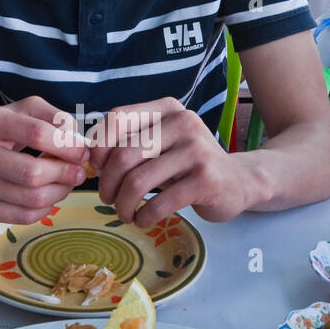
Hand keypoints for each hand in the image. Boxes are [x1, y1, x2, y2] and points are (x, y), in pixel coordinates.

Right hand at [0, 96, 89, 222]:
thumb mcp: (16, 112)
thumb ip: (50, 117)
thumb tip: (77, 140)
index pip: (37, 133)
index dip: (68, 146)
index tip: (82, 152)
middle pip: (33, 173)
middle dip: (65, 174)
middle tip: (78, 172)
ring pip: (30, 199)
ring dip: (59, 193)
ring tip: (65, 184)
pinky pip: (22, 216)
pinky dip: (44, 208)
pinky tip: (47, 198)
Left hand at [89, 97, 267, 224]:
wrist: (239, 181)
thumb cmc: (189, 164)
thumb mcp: (163, 143)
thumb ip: (132, 142)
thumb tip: (89, 159)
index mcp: (166, 109)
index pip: (116, 118)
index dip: (99, 147)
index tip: (97, 169)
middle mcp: (183, 123)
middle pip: (123, 155)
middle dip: (108, 184)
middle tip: (108, 199)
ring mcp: (196, 151)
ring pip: (138, 181)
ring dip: (123, 205)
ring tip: (124, 213)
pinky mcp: (205, 180)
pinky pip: (159, 202)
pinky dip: (144, 216)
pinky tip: (144, 219)